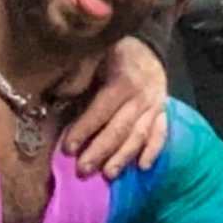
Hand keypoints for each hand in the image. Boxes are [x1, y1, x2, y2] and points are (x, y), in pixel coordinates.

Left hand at [63, 38, 169, 177]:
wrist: (148, 47)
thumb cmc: (113, 53)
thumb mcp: (95, 56)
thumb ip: (81, 77)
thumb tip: (58, 98)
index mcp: (123, 79)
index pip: (102, 109)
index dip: (84, 129)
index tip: (67, 148)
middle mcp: (142, 96)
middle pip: (120, 127)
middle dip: (100, 151)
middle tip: (83, 170)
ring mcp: (156, 105)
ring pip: (140, 135)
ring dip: (124, 156)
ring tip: (108, 175)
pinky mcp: (164, 112)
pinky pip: (161, 133)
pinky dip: (153, 150)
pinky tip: (143, 167)